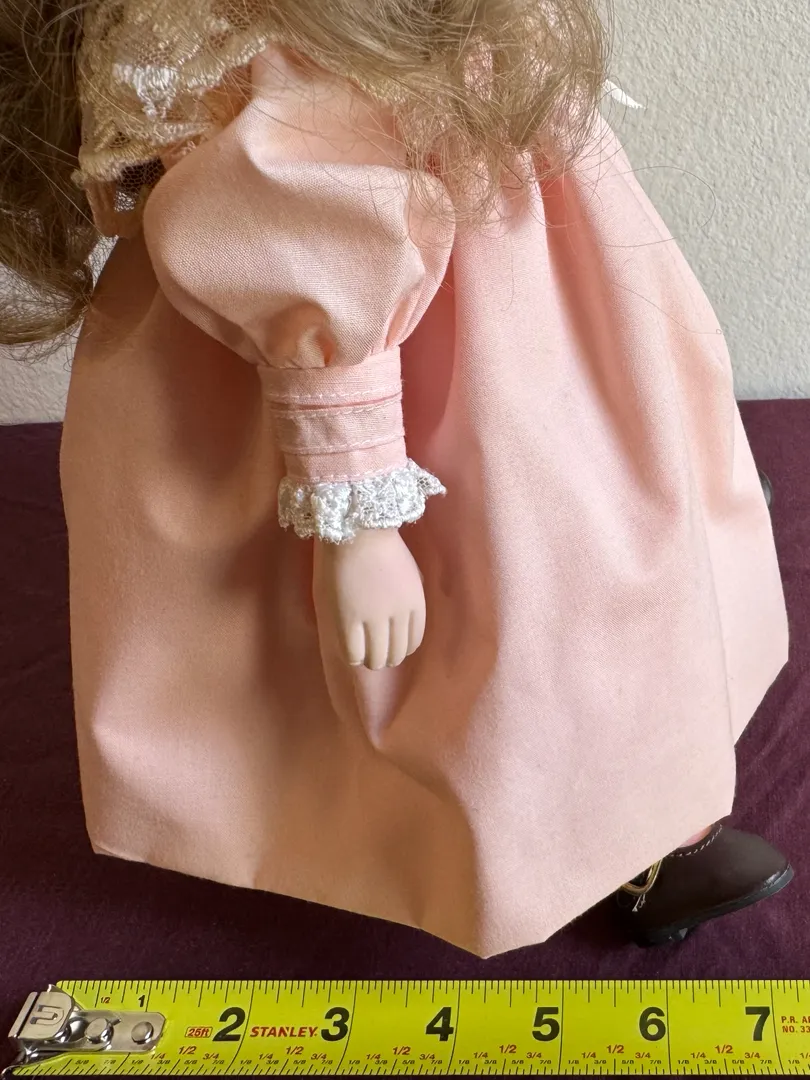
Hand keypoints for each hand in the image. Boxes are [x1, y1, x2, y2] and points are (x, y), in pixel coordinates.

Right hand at [312, 528, 425, 669]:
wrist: (357, 530)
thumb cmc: (380, 546)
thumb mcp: (409, 574)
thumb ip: (408, 598)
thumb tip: (404, 621)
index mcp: (416, 605)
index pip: (413, 642)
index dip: (400, 647)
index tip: (389, 643)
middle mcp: (399, 616)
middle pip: (395, 654)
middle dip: (384, 655)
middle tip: (372, 648)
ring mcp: (373, 619)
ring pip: (375, 659)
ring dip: (369, 658)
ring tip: (360, 649)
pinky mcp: (348, 620)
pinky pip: (353, 654)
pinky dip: (352, 655)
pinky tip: (348, 645)